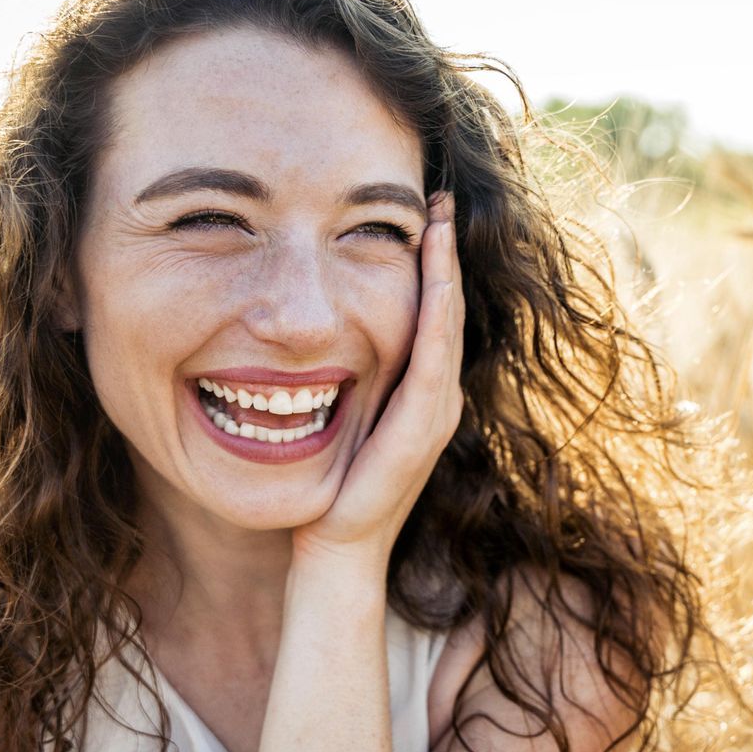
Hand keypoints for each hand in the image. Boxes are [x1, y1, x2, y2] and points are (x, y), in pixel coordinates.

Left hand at [291, 191, 463, 567]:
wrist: (335, 554)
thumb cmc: (327, 495)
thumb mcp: (336, 424)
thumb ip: (339, 386)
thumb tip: (304, 345)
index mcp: (419, 395)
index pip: (432, 314)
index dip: (431, 263)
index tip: (422, 214)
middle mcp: (438, 398)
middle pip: (448, 308)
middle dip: (445, 251)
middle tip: (442, 197)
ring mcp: (436, 411)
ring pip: (447, 322)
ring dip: (445, 267)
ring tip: (440, 218)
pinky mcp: (424, 425)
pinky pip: (434, 353)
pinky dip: (437, 309)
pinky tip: (433, 271)